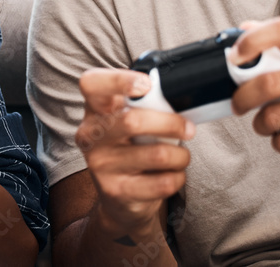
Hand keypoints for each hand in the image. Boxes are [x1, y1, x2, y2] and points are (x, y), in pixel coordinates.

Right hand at [76, 68, 194, 234]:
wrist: (119, 199)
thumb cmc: (130, 149)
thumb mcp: (127, 122)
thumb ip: (143, 104)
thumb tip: (179, 94)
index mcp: (94, 109)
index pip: (92, 83)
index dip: (119, 80)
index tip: (147, 85)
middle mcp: (91, 135)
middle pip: (133, 120)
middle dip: (171, 124)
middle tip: (188, 129)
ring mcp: (101, 164)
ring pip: (157, 154)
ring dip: (180, 156)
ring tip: (180, 156)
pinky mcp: (116, 191)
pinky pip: (163, 182)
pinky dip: (178, 177)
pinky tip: (172, 175)